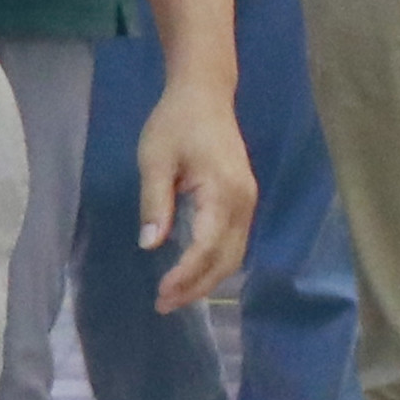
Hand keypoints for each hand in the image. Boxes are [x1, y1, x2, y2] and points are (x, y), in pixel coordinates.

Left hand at [133, 77, 259, 315]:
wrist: (205, 94)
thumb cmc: (175, 122)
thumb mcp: (154, 159)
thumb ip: (155, 203)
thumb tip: (150, 245)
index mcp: (223, 191)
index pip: (207, 246)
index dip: (185, 275)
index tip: (161, 294)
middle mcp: (244, 202)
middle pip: (226, 259)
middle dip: (197, 287)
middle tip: (164, 305)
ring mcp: (248, 202)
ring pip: (234, 255)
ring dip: (207, 280)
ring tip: (174, 296)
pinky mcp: (243, 201)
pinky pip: (234, 243)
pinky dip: (215, 264)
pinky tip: (192, 273)